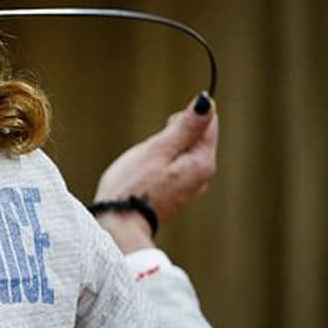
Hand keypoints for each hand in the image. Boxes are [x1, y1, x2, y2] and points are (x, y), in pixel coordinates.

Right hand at [92, 93, 217, 251]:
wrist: (119, 224)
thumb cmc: (133, 185)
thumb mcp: (158, 148)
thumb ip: (185, 126)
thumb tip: (206, 104)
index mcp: (203, 161)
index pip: (208, 123)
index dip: (183, 118)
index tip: (164, 131)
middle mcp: (203, 175)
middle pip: (195, 137)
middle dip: (171, 136)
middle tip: (150, 152)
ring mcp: (191, 186)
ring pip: (182, 152)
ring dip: (163, 151)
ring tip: (145, 167)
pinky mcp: (178, 193)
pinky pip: (174, 167)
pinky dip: (160, 165)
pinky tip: (145, 177)